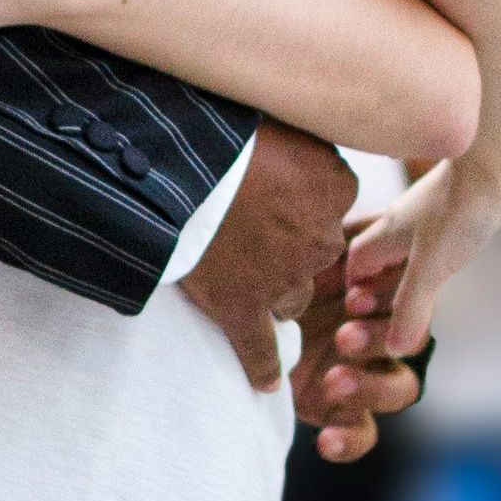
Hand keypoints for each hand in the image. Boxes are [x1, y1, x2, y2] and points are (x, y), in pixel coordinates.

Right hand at [181, 120, 354, 393]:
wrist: (166, 171)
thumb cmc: (214, 133)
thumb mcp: (270, 118)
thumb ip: (294, 135)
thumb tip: (296, 133)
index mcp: (332, 183)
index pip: (334, 194)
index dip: (304, 192)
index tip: (277, 183)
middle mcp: (320, 234)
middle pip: (318, 248)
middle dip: (292, 242)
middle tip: (252, 221)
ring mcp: (284, 276)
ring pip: (294, 295)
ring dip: (275, 286)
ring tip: (238, 268)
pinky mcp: (244, 307)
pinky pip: (260, 346)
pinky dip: (262, 366)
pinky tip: (266, 382)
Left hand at [289, 242, 423, 461]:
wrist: (241, 311)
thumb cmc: (275, 271)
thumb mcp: (300, 254)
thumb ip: (333, 240)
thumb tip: (346, 220)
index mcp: (379, 294)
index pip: (406, 298)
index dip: (387, 300)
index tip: (351, 296)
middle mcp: (381, 335)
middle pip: (409, 343)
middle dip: (378, 340)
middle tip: (343, 337)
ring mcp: (368, 374)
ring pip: (399, 388)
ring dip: (372, 386)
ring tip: (335, 381)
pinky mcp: (345, 411)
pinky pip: (363, 433)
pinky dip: (350, 441)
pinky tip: (326, 441)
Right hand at [344, 126, 500, 355]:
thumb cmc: (461, 206)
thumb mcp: (431, 266)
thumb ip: (410, 307)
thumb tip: (395, 349)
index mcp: (388, 231)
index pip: (354, 260)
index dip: (353, 285)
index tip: (357, 311)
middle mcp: (405, 219)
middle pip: (380, 251)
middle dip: (379, 280)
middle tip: (385, 308)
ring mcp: (433, 211)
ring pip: (410, 242)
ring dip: (409, 267)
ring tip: (419, 291)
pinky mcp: (462, 206)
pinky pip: (440, 233)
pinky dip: (438, 253)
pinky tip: (453, 259)